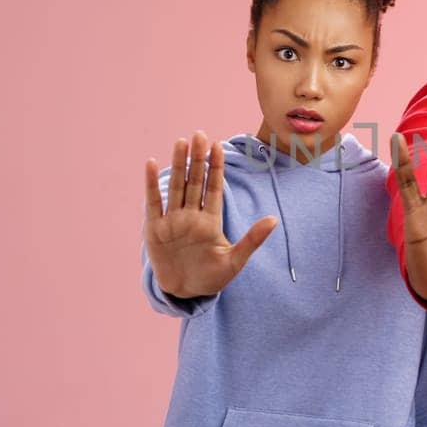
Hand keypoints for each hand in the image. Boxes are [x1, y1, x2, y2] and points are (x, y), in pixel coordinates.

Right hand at [144, 131, 278, 298]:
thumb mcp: (235, 261)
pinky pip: (154, 203)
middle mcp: (191, 216)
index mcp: (210, 220)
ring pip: (176, 187)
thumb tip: (274, 220)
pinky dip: (152, 185)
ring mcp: (173, 221)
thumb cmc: (211, 277)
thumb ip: (252, 240)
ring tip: (181, 143)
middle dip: (197, 159)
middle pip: (195, 182)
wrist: (185, 292)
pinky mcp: (155, 229)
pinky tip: (152, 163)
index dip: (215, 168)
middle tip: (199, 134)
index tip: (218, 146)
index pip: (214, 188)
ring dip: (178, 165)